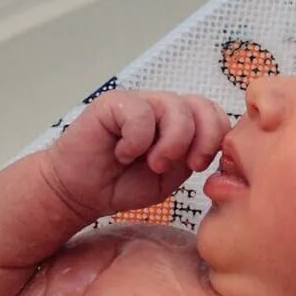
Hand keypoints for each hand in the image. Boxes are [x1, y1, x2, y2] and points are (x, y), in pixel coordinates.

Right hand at [40, 90, 228, 220]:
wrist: (80, 192)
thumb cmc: (123, 185)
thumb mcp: (170, 178)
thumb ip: (192, 158)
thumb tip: (214, 145)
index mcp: (181, 124)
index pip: (215, 115)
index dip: (216, 138)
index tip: (198, 166)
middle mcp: (162, 108)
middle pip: (203, 105)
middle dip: (202, 139)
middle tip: (186, 165)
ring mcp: (139, 103)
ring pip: (175, 108)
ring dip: (170, 144)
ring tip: (151, 163)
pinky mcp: (114, 103)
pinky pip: (140, 115)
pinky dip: (136, 142)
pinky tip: (122, 154)